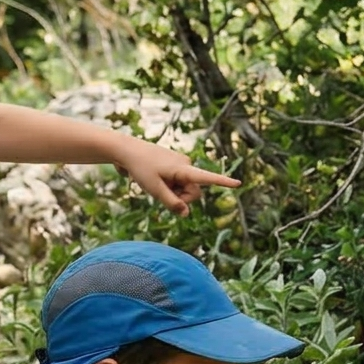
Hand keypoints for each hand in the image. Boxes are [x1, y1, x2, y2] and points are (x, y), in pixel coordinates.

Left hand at [114, 136, 239, 213]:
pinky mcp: (172, 166)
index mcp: (184, 169)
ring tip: (154, 183)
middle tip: (160, 193)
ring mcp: (179, 165)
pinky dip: (167, 187)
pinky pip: (175, 183)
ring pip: (183, 188)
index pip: (207, 178)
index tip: (238, 183)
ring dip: (172, 192)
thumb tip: (187, 213)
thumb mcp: (154, 189)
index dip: (223, 182)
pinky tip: (153, 179)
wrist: (125, 150)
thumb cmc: (139, 168)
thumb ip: (171, 203)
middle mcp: (186, 165)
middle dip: (181, 198)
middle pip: (193, 191)